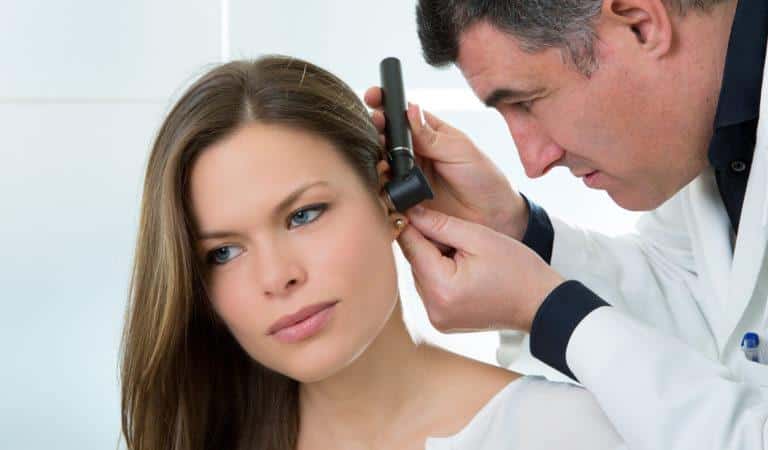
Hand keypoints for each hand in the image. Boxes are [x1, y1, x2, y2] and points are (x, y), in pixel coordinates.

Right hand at [364, 87, 528, 240]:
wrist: (493, 215)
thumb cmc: (483, 177)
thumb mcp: (460, 150)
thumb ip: (431, 135)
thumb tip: (411, 109)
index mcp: (427, 133)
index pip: (400, 113)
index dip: (384, 103)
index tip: (373, 96)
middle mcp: (413, 153)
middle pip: (384, 137)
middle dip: (375, 129)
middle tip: (376, 126)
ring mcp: (406, 176)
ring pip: (380, 163)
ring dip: (375, 158)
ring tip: (383, 159)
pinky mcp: (404, 199)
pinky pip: (385, 191)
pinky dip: (381, 186)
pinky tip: (385, 183)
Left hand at [398, 206, 564, 332]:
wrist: (540, 303)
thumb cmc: (517, 270)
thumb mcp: (478, 237)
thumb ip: (439, 224)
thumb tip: (409, 212)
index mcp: (441, 288)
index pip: (410, 247)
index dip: (409, 224)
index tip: (409, 207)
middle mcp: (433, 308)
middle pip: (415, 262)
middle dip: (429, 244)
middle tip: (456, 237)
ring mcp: (437, 318)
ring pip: (421, 275)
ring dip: (435, 260)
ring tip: (465, 256)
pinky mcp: (442, 321)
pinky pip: (431, 289)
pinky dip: (441, 276)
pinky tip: (464, 271)